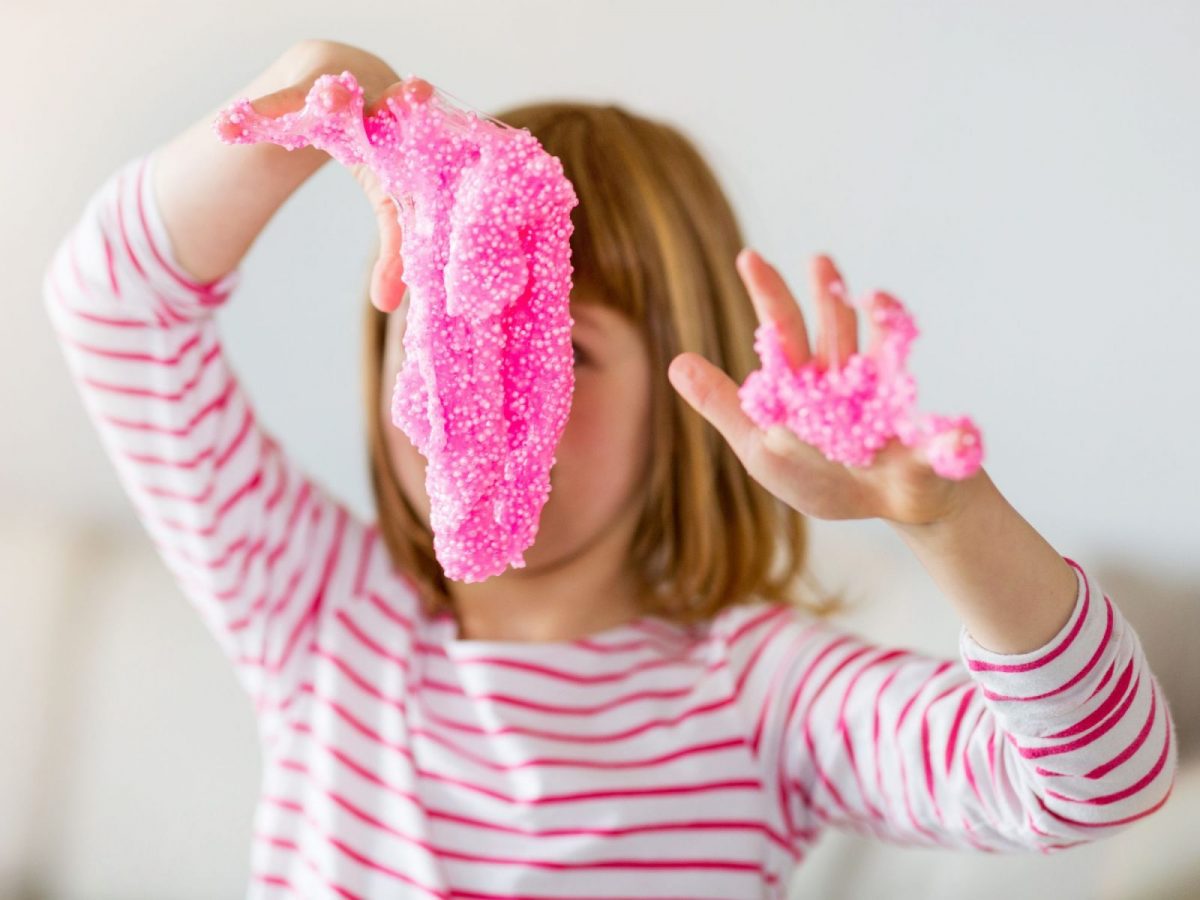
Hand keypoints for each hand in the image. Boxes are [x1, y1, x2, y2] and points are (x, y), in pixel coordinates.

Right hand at [242, 40, 431, 312]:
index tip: (470, 154)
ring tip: (330, 97)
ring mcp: (348, 92)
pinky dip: (261, 114)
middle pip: (402, 103)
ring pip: (340, 94)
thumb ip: (397, 249)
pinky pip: (283, 103)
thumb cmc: (383, 147)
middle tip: (416, 92)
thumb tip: (386, 307)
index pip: (443, 152)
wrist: (342, 74)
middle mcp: (391, 106)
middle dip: (409, 100)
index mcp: (425, 139)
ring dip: (334, 98)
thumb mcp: (390, 194)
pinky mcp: (305, 89)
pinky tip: (228, 128)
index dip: (457, 157)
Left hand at [667, 249, 980, 526]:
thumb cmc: (823, 478)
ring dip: (882, 329)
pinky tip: (946, 424)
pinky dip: (942, 432)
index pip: (781, 332)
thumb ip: (722, 406)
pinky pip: (933, 431)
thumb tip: (675, 362)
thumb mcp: (759, 447)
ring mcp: (884, 402)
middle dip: (825, 295)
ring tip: (875, 299)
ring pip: (879, 356)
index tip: (750, 256)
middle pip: (831, 331)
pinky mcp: (921, 435)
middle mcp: (844, 382)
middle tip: (817, 258)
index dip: (768, 294)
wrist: (890, 504)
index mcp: (803, 383)